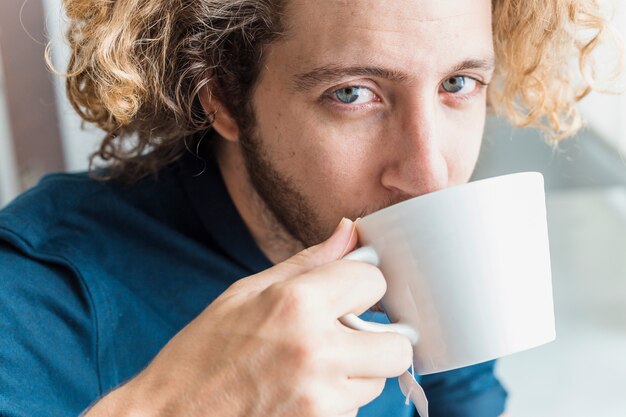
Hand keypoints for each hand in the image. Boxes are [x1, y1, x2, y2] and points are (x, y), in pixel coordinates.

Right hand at [84, 219, 412, 416]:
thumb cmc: (200, 354)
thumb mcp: (245, 292)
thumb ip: (309, 262)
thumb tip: (350, 232)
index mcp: (296, 302)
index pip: (374, 278)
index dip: (362, 282)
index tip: (349, 289)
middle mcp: (316, 349)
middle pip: (398, 342)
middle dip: (378, 335)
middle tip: (346, 333)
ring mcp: (321, 397)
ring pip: (379, 380)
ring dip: (358, 370)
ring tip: (313, 366)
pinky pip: (356, 409)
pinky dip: (339, 399)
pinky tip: (302, 391)